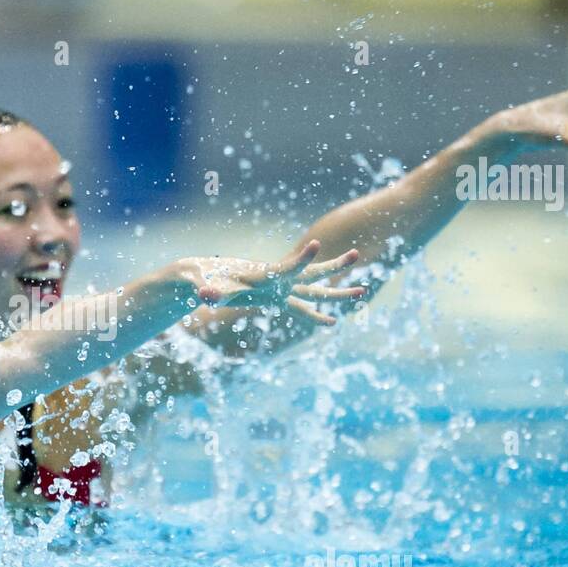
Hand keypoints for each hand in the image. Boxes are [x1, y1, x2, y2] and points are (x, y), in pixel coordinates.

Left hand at [181, 241, 364, 324]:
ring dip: (337, 291)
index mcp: (267, 274)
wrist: (205, 275)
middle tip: (357, 254)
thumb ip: (210, 290)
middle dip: (335, 265)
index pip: (289, 267)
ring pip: (315, 290)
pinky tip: (331, 323)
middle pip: (313, 274)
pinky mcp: (277, 298)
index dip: (302, 258)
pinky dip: (315, 315)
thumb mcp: (207, 284)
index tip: (316, 243)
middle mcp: (279, 280)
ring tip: (363, 291)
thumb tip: (204, 295)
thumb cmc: (207, 279)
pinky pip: (302, 308)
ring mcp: (281, 289)